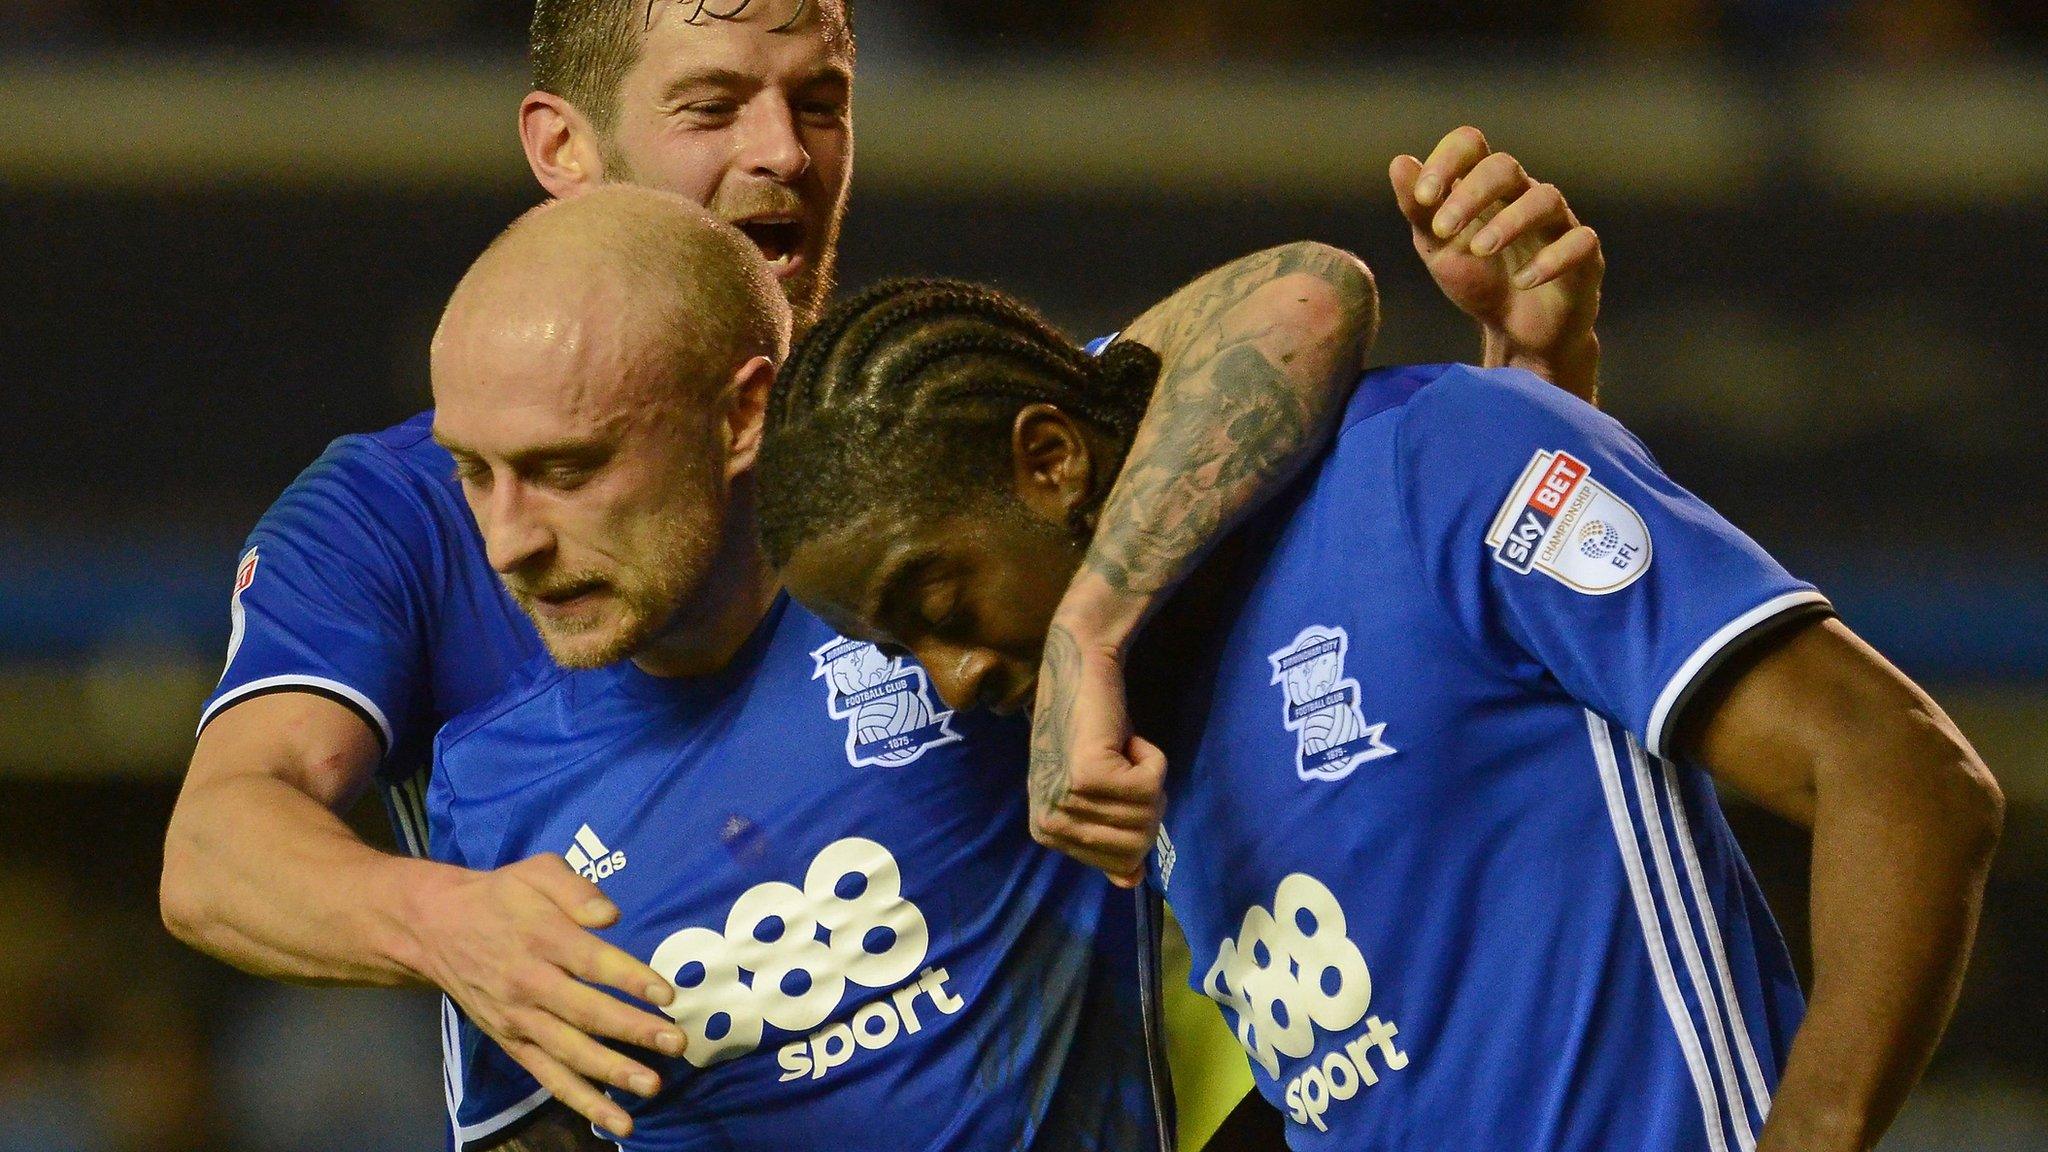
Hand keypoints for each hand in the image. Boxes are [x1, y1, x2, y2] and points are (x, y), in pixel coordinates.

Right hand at [410, 855, 684, 1137]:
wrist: (436, 927)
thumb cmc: (501, 896)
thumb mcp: (536, 872)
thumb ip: (575, 889)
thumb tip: (610, 915)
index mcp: (541, 938)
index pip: (591, 962)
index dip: (629, 978)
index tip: (665, 993)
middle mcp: (529, 983)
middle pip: (585, 1012)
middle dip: (633, 1030)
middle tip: (676, 1043)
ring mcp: (519, 1019)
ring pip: (569, 1052)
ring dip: (612, 1072)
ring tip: (652, 1085)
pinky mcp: (512, 1043)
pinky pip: (549, 1076)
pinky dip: (581, 1100)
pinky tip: (616, 1118)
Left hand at [1027, 622, 1167, 887]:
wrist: (1078, 671)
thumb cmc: (1091, 732)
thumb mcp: (1096, 793)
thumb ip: (1109, 837)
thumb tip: (1130, 881)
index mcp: (1047, 834)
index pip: (1121, 865)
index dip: (1136, 822)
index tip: (1116, 784)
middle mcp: (1050, 825)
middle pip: (1138, 845)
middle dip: (1148, 803)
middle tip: (1124, 765)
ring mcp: (1067, 801)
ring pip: (1149, 815)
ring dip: (1149, 775)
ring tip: (1120, 749)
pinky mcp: (1089, 777)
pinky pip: (1152, 786)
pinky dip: (1152, 757)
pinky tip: (1124, 739)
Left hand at [1391, 126, 1603, 397]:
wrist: (1516, 333)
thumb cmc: (1478, 280)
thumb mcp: (1437, 247)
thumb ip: (1418, 209)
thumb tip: (1400, 162)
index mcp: (1484, 186)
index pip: (1471, 145)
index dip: (1446, 160)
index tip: (1423, 196)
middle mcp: (1523, 195)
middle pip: (1505, 167)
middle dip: (1471, 194)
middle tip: (1443, 230)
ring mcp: (1557, 222)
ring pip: (1545, 199)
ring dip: (1509, 223)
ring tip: (1480, 252)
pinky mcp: (1585, 255)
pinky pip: (1580, 242)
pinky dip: (1551, 259)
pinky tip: (1523, 280)